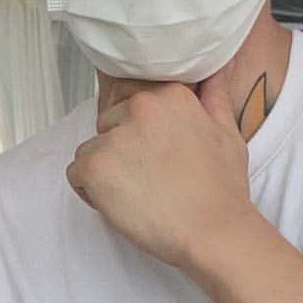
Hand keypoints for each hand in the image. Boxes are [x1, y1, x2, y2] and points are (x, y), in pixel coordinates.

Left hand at [66, 69, 256, 267]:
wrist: (213, 233)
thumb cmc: (221, 191)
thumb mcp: (227, 134)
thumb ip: (214, 98)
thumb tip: (216, 70)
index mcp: (170, 95)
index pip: (131, 104)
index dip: (140, 134)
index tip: (156, 156)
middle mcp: (140, 107)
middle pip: (107, 124)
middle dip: (119, 149)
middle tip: (147, 179)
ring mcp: (115, 136)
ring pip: (90, 149)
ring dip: (104, 170)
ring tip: (136, 193)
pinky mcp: (95, 166)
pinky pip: (75, 172)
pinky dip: (90, 191)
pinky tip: (120, 204)